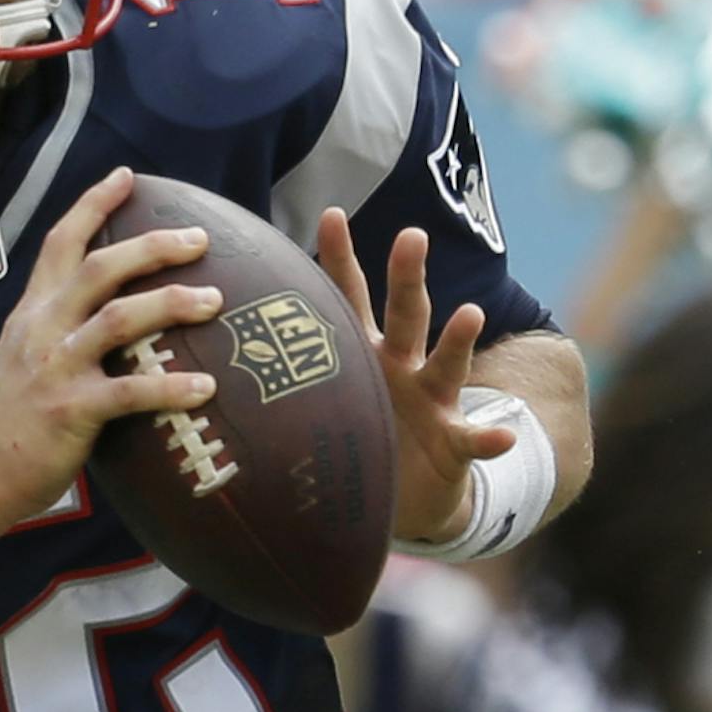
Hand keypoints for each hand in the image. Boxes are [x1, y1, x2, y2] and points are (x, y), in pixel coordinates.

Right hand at [0, 168, 220, 526]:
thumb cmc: (10, 421)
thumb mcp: (24, 357)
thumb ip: (61, 330)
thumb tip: (115, 315)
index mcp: (33, 313)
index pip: (60, 242)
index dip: (93, 204)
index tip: (127, 176)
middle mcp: (43, 330)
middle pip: (100, 269)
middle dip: (151, 246)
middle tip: (197, 237)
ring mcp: (55, 368)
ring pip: (118, 319)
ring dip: (170, 303)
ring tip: (215, 300)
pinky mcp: (70, 411)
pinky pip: (131, 393)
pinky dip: (171, 387)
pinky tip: (206, 388)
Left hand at [315, 207, 512, 544]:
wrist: (401, 497)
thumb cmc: (355, 436)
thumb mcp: (323, 399)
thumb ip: (284, 372)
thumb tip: (212, 344)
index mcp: (365, 353)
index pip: (350, 296)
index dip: (340, 257)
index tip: (332, 214)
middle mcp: (402, 367)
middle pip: (406, 314)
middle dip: (407, 276)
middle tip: (410, 236)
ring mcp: (431, 403)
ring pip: (446, 366)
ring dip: (458, 341)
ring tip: (470, 314)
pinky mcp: (453, 445)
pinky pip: (471, 440)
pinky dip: (487, 438)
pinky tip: (500, 435)